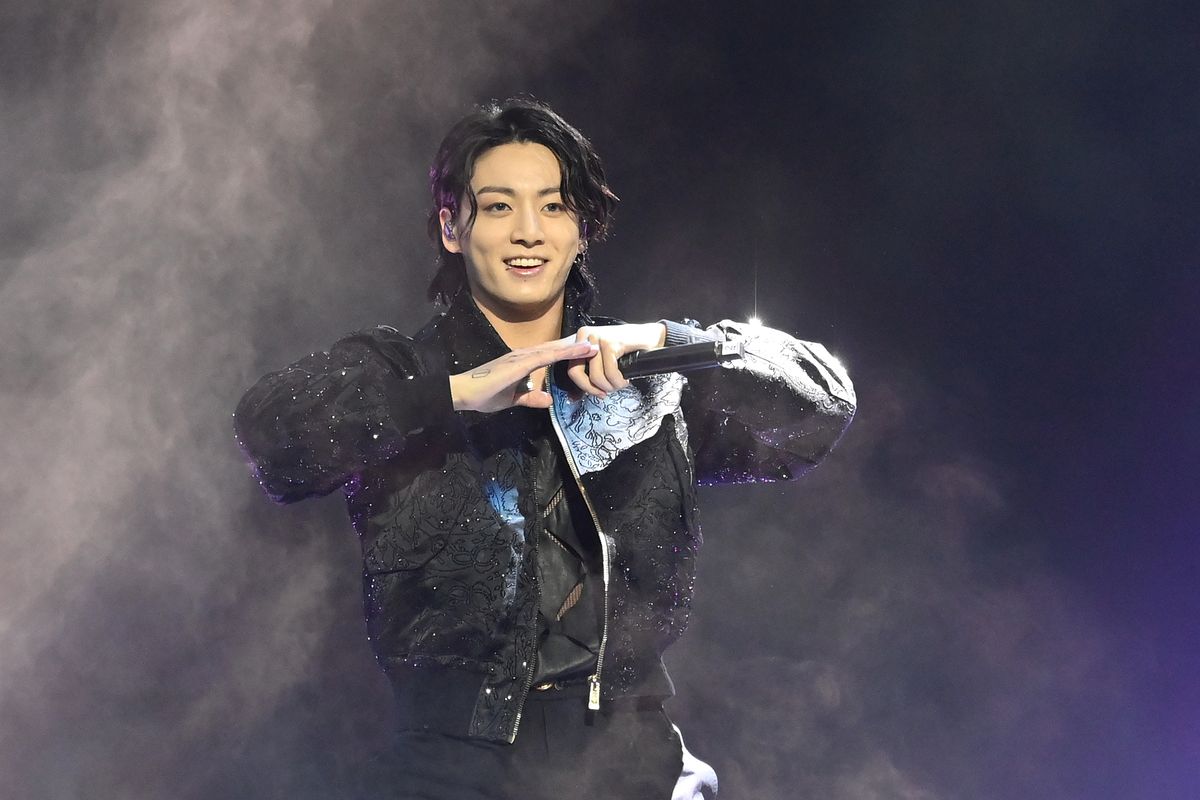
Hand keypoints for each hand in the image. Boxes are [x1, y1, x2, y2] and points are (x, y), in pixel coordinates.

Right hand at [449, 338, 599, 411]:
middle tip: (596, 345)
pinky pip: (544, 356)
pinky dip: (562, 353)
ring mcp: (521, 357)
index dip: (567, 354)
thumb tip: (548, 400)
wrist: (464, 392)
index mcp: (522, 363)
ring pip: (553, 350)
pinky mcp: (519, 363)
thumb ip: (530, 398)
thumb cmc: (484, 394)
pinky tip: (575, 351)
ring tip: (592, 346)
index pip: (549, 356)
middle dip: (575, 348)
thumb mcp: (513, 399)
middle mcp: (523, 355)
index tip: (585, 353)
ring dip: (573, 348)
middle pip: (554, 349)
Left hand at [566, 323, 666, 397]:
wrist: (650, 336)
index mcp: (580, 339)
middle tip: (607, 391)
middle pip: (576, 373)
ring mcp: (597, 339)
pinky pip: (610, 373)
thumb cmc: (628, 349)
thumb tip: (575, 396)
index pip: (571, 369)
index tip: (596, 393)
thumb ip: (588, 371)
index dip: (583, 386)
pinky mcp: (610, 343)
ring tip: (621, 382)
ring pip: (595, 376)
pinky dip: (620, 381)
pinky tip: (626, 378)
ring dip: (611, 386)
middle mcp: (584, 336)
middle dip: (594, 388)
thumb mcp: (603, 360)